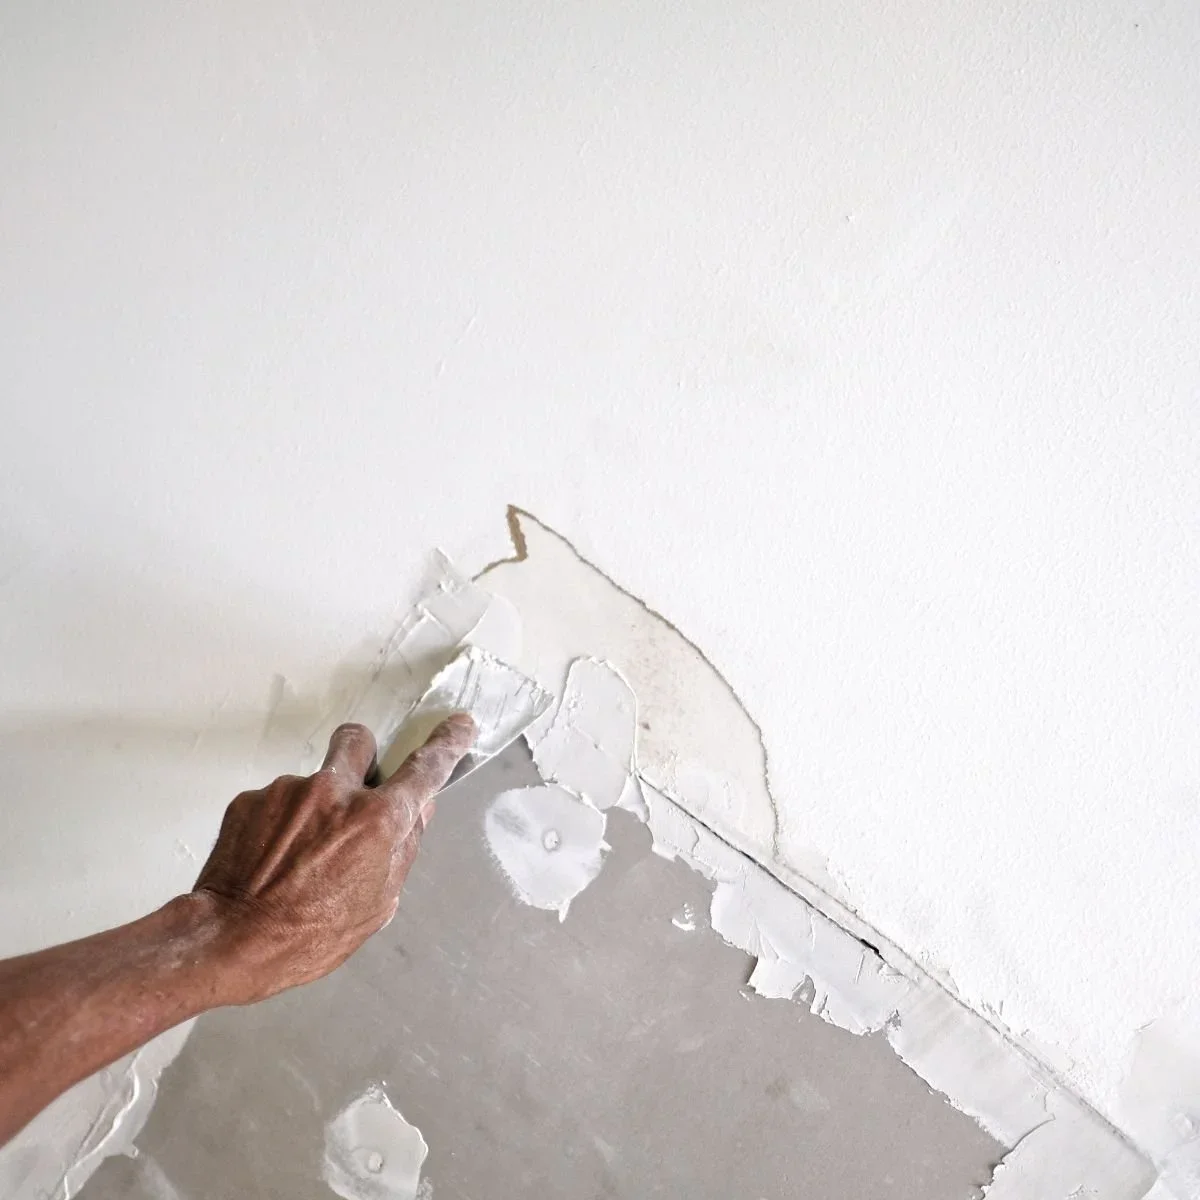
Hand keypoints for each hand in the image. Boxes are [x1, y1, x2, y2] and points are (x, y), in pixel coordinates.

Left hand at [192, 715, 474, 1004]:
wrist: (228, 941)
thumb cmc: (307, 936)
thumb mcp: (377, 904)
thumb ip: (402, 849)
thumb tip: (418, 811)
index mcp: (377, 821)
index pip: (425, 768)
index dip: (447, 744)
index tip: (458, 726)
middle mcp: (334, 792)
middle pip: (359, 741)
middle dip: (363, 757)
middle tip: (354, 794)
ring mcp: (288, 790)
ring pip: (314, 781)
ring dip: (314, 807)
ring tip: (299, 859)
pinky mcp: (251, 799)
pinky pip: (278, 801)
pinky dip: (279, 825)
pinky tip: (271, 861)